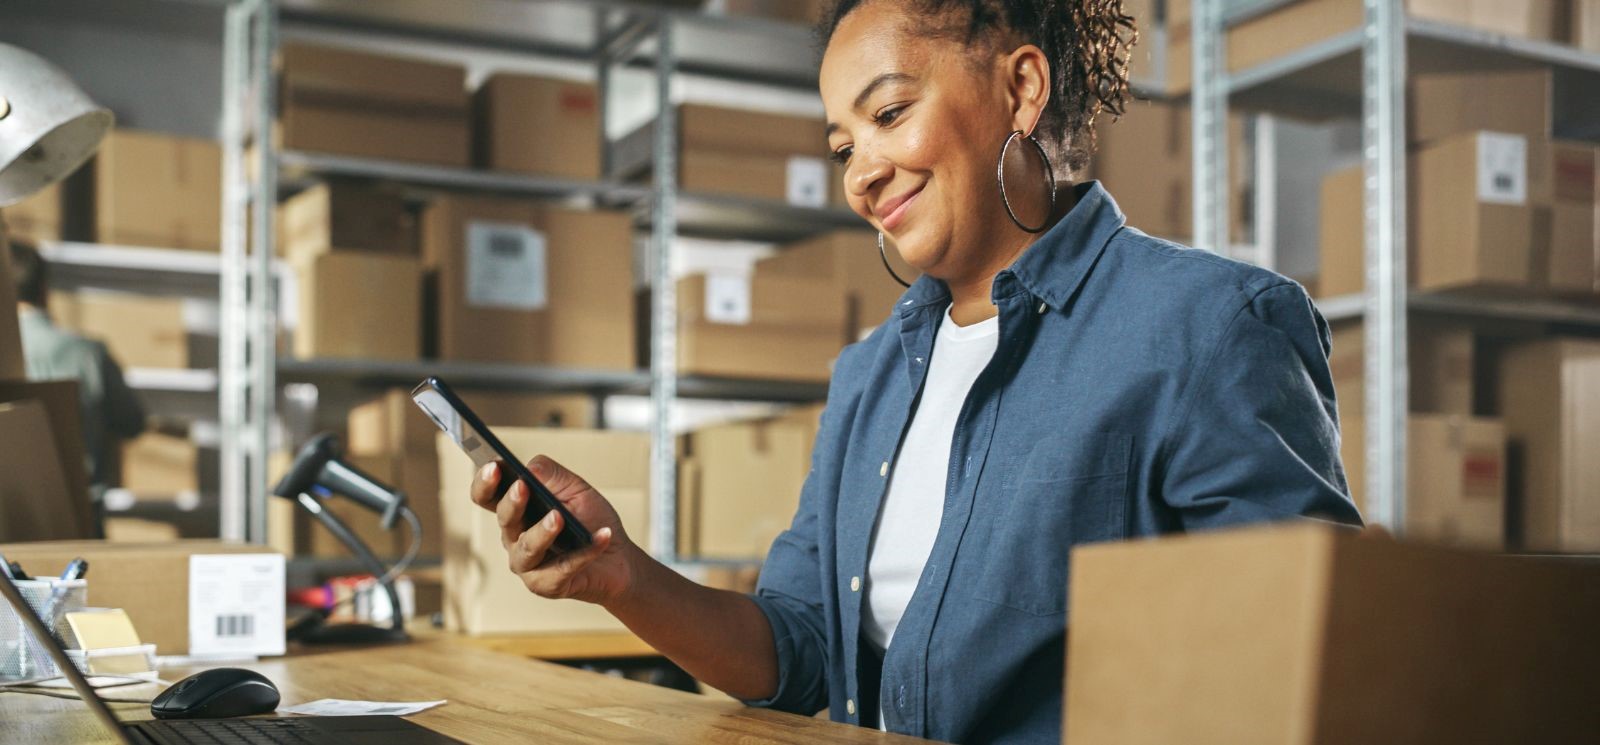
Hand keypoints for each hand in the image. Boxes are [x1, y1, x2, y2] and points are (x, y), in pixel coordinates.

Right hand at [468, 456, 637, 604]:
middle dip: (512, 502)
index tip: (493, 466)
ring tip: (558, 517)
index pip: (487, 497)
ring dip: (543, 531)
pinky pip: (563, 567)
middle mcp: (514, 539)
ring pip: (528, 548)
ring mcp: (528, 565)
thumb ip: (553, 475)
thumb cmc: (590, 520)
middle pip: (505, 519)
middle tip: (522, 486)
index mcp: (515, 512)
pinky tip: (602, 536)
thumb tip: (531, 467)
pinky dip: (585, 551)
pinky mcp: (547, 585)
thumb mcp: (575, 489)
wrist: (619, 558)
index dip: (484, 482)